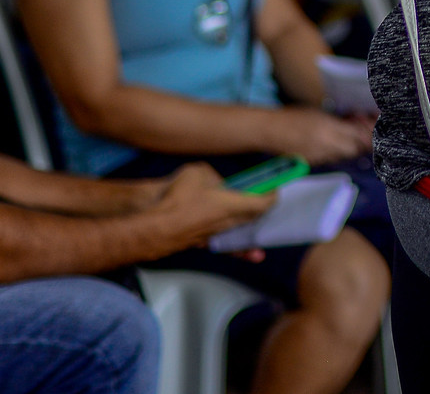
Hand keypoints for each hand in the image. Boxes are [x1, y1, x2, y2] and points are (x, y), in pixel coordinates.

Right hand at [146, 161, 272, 252]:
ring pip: (242, 233)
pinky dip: (242, 249)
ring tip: (266, 228)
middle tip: (267, 200)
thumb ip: (213, 178)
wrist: (154, 226)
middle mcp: (229, 223)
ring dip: (255, 229)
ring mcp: (217, 235)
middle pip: (254, 218)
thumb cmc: (178, 198)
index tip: (275, 188)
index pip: (262, 203)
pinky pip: (228, 245)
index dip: (272, 195)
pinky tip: (253, 256)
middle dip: (263, 209)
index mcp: (233, 205)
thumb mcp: (198, 174)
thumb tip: (216, 185)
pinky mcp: (203, 243)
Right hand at [268, 106, 372, 163]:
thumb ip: (339, 121)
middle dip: (360, 142)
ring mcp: (319, 156)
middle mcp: (326, 145)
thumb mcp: (319, 113)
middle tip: (360, 133)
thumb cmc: (294, 116)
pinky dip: (336, 153)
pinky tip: (331, 144)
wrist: (270, 130)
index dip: (367, 133)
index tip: (371, 128)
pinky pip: (331, 159)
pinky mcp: (312, 163)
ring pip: (344, 156)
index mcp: (329, 128)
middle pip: (354, 150)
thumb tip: (356, 124)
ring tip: (344, 137)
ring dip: (349, 148)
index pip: (358, 136)